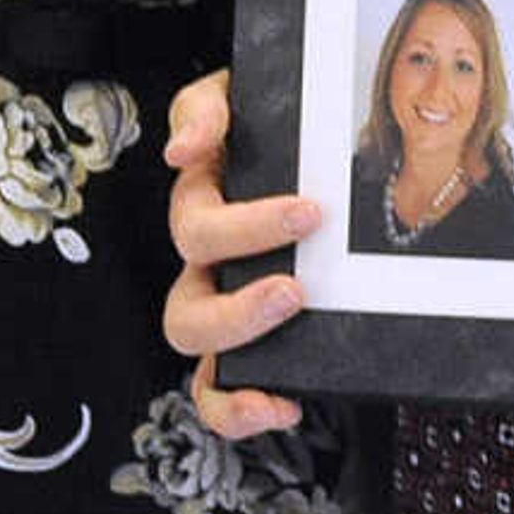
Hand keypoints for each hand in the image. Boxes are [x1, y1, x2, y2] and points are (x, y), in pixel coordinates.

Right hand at [158, 67, 321, 439]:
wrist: (328, 179)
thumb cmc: (289, 146)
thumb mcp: (256, 105)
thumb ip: (215, 108)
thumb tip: (185, 147)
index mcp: (209, 186)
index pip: (188, 158)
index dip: (189, 148)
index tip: (200, 149)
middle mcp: (205, 249)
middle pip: (190, 254)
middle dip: (241, 249)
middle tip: (297, 260)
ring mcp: (219, 298)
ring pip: (190, 328)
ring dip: (235, 324)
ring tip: (293, 302)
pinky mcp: (243, 346)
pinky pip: (217, 390)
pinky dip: (237, 408)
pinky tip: (284, 403)